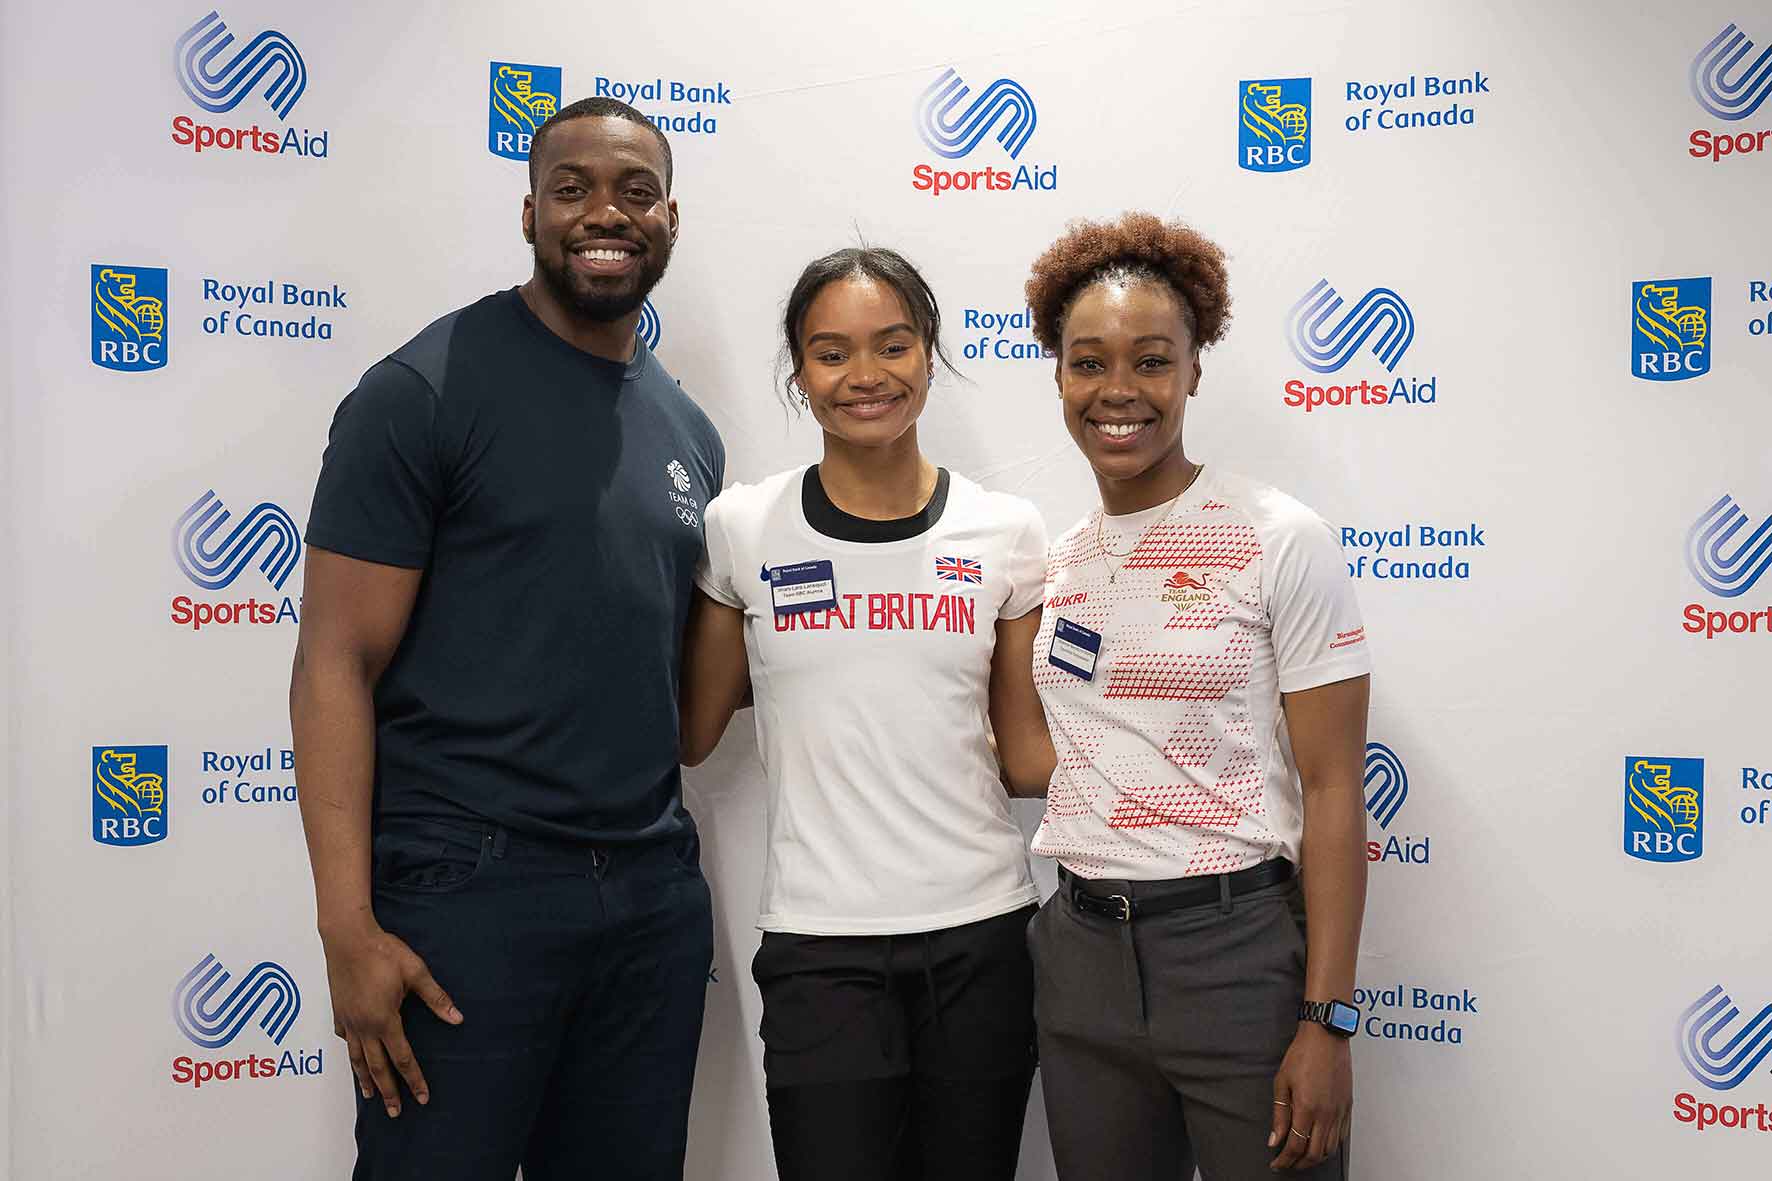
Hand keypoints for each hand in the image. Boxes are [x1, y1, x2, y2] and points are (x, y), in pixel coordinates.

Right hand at [321, 920, 462, 1116]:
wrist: (347, 937)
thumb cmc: (383, 951)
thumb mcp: (416, 972)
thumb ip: (436, 998)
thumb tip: (457, 1018)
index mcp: (385, 1020)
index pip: (403, 1058)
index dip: (414, 1080)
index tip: (422, 1098)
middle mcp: (364, 1026)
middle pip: (377, 1067)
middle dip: (388, 1091)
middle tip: (395, 1112)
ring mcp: (348, 1020)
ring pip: (357, 1058)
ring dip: (365, 1079)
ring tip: (370, 1096)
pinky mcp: (338, 1011)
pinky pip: (346, 1039)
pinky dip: (351, 1053)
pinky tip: (354, 1056)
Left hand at [1268, 1023, 1351, 1170]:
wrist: (1326, 1037)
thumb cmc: (1303, 1054)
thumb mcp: (1281, 1083)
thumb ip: (1279, 1114)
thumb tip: (1274, 1139)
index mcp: (1307, 1108)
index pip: (1296, 1146)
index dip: (1284, 1160)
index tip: (1276, 1163)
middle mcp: (1326, 1114)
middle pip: (1314, 1153)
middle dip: (1299, 1164)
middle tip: (1287, 1164)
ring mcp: (1339, 1112)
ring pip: (1330, 1148)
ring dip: (1315, 1158)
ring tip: (1302, 1157)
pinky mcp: (1348, 1107)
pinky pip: (1341, 1136)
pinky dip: (1330, 1147)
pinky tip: (1320, 1144)